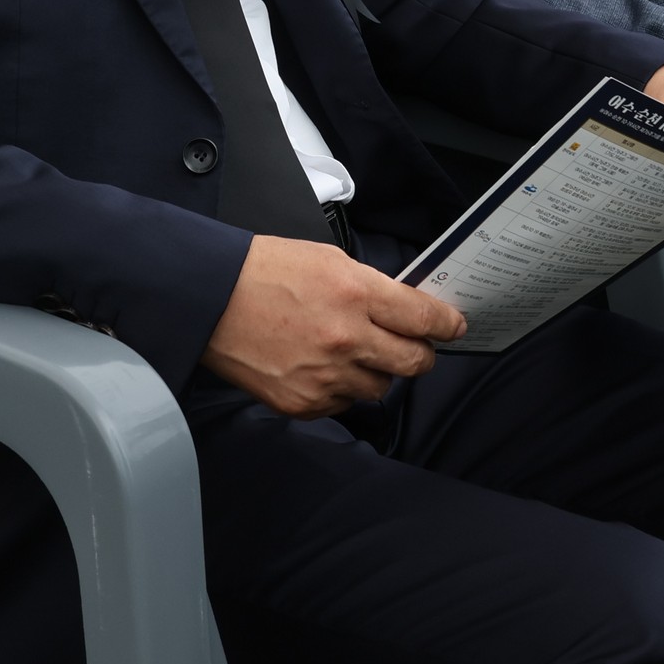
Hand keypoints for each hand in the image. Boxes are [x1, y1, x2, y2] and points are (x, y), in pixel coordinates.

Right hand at [200, 235, 465, 417]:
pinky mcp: (303, 404)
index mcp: (356, 293)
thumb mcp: (327, 260)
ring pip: (380, 387)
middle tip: (415, 346)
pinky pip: (344, 403)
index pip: (425, 318)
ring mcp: (325, 377)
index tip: (454, 326)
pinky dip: (342, 388)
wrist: (209, 299)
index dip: (447, 324)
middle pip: (414, 363)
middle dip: (422, 354)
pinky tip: (322, 366)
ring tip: (353, 351)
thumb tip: (404, 309)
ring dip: (377, 371)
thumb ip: (371, 287)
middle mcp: (346, 339)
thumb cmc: (265, 271)